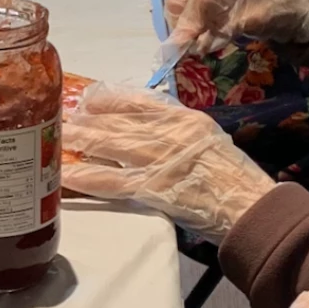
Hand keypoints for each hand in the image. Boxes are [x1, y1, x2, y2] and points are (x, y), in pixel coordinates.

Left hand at [60, 82, 273, 243]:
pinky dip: (85, 177)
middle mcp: (170, 133)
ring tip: (56, 138)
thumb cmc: (235, 180)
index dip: (109, 100)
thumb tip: (143, 132)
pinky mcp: (152, 188)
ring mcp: (160, 160)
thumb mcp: (209, 142)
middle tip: (61, 117)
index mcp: (186, 119)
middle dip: (86, 120)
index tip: (89, 99)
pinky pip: (110, 180)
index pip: (140, 102)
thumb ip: (178, 133)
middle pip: (118, 121)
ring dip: (79, 141)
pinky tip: (65, 174)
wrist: (252, 208)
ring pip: (108, 145)